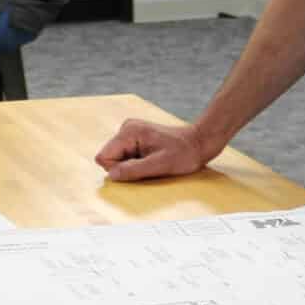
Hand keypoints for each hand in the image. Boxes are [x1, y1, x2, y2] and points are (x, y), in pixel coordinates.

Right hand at [93, 116, 220, 180]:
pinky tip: (153, 159)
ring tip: (154, 162)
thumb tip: (112, 176)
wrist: (199, 142)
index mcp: (129, 131)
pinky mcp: (136, 138)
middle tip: (150, 166)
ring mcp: (130, 132)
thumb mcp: (160, 165)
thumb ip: (134, 170)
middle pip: (110, 158)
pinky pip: (126, 156)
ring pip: (118, 158)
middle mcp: (126, 128)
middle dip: (127, 167)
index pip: (104, 157)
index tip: (139, 169)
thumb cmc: (185, 153)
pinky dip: (138, 162)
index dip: (118, 170)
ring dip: (133, 166)